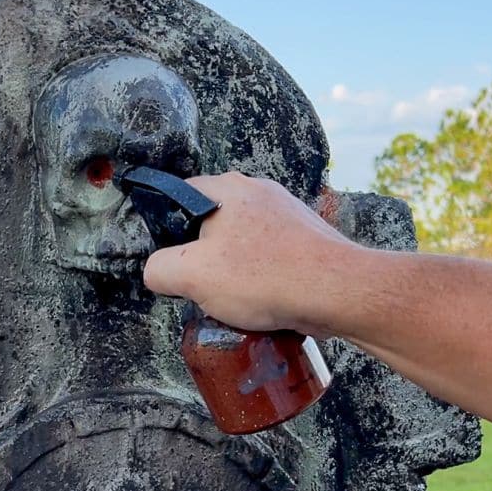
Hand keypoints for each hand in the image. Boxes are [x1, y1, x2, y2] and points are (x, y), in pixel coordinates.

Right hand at [142, 171, 354, 336]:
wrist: (336, 291)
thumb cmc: (265, 278)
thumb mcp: (192, 277)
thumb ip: (159, 270)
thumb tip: (155, 272)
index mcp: (225, 189)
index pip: (178, 197)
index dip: (166, 232)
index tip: (170, 263)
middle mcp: (257, 191)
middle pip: (211, 224)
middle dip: (203, 257)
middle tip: (202, 288)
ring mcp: (286, 213)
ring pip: (242, 242)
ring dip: (234, 271)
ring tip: (236, 301)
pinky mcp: (306, 237)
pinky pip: (270, 256)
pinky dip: (262, 278)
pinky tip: (263, 301)